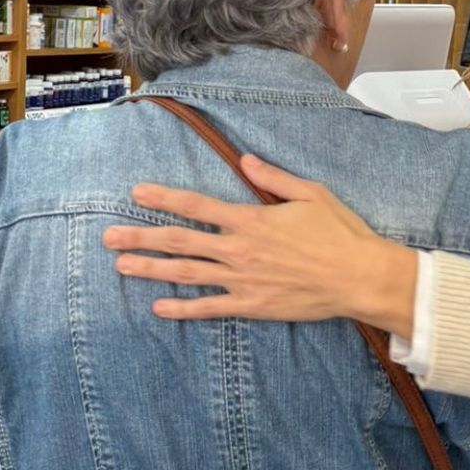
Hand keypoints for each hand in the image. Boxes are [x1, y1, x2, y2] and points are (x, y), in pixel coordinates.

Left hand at [101, 154, 419, 336]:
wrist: (360, 277)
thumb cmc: (339, 233)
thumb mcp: (309, 193)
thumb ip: (272, 177)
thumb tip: (244, 160)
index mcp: (250, 219)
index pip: (196, 205)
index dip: (163, 198)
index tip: (135, 193)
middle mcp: (239, 249)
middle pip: (180, 241)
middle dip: (141, 238)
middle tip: (109, 238)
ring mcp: (243, 280)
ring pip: (187, 274)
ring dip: (151, 270)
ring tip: (121, 266)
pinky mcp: (253, 306)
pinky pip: (210, 308)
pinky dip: (183, 309)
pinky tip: (158, 308)